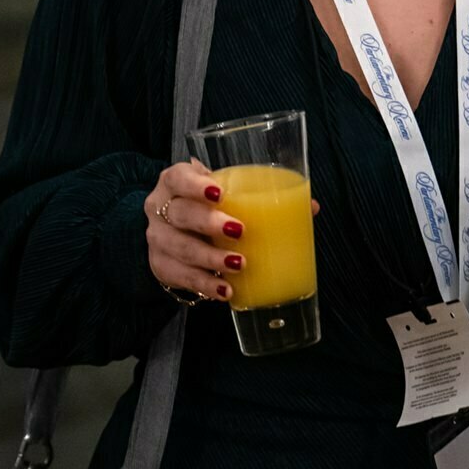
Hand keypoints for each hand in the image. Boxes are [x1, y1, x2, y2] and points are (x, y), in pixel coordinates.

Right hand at [144, 158, 319, 302]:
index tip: (220, 193)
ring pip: (179, 248)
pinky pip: (180, 277)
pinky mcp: (160, 265)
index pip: (179, 177)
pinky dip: (204, 285)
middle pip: (180, 213)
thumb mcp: (226, 193)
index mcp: (176, 181)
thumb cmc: (208, 205)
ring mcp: (158, 238)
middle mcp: (161, 208)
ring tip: (238, 265)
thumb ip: (260, 195)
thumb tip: (310, 207)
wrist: (172, 230)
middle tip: (238, 230)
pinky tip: (225, 291)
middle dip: (208, 223)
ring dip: (210, 258)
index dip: (196, 184)